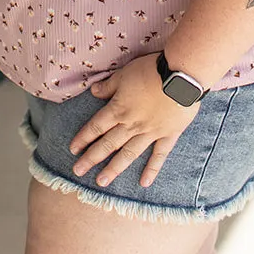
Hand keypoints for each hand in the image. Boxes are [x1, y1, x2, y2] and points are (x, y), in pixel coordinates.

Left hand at [69, 53, 201, 189]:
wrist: (180, 76)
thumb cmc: (151, 71)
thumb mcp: (124, 73)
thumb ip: (109, 86)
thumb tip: (93, 92)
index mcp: (119, 109)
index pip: (96, 126)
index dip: (83, 138)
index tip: (73, 150)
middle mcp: (131, 124)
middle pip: (108, 144)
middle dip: (92, 158)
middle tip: (78, 171)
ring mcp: (150, 132)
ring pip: (128, 154)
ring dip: (114, 169)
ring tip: (101, 182)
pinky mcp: (168, 135)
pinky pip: (159, 155)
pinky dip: (152, 169)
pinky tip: (144, 183)